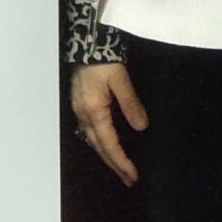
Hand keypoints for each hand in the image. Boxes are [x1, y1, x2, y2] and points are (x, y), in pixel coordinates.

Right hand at [71, 62, 146, 185]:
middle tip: (129, 179)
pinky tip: (105, 144)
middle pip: (99, 148)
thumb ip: (130, 103)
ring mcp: (80, 110)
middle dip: (114, 165)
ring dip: (107, 156)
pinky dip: (99, 143)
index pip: (109, 145)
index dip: (122, 162)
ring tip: (120, 167)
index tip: (133, 175)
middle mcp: (83, 115)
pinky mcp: (80, 104)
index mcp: (93, 112)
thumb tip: (141, 127)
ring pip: (93, 141)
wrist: (85, 42)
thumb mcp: (120, 79)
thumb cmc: (101, 59)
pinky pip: (89, 131)